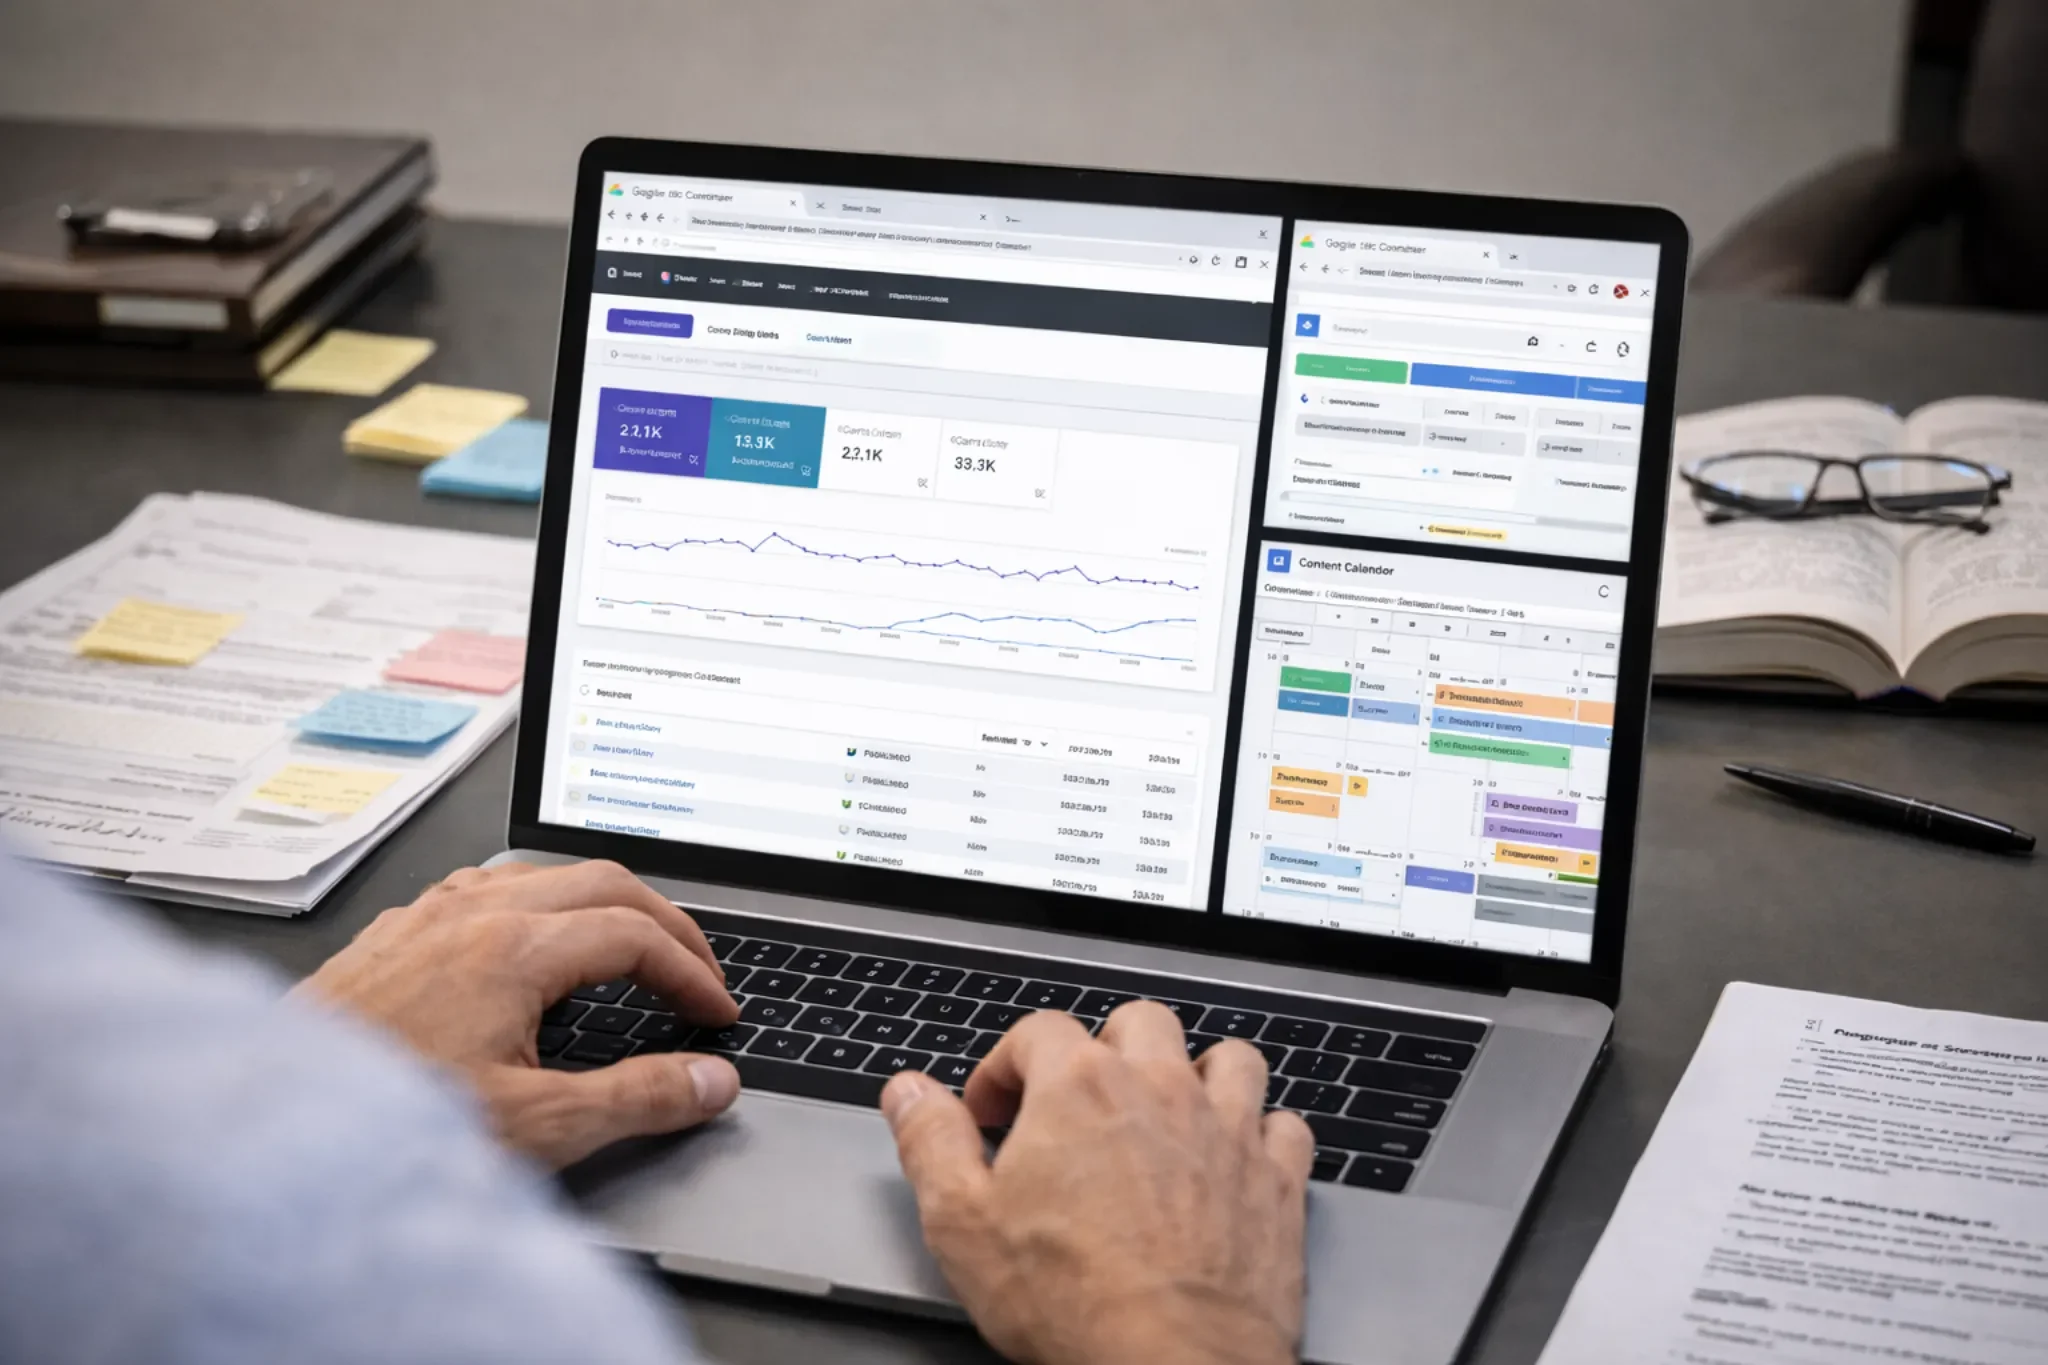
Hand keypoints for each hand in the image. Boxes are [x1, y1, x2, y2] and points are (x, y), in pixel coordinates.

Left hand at [293, 860, 740, 1167]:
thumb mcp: (536, 1127)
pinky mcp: (386, 939)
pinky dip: (534, 905)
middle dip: (665, 922)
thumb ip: (638, 1098)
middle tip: (696, 969)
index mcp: (512, 949)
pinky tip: (527, 941)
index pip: (636, 936)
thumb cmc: (383, 1128)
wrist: (265, 1136)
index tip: (716, 1014)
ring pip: (537, 875)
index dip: (692, 973)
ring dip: (599, 903)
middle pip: (600, 881)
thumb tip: (708, 1082)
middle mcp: (467, 916)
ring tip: (628, 945)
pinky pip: (479, 890)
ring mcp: (421, 920)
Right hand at [879, 1003, 1313, 1364]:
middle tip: (1077, 1106)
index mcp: (1079, 1088)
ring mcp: (1228, 1129)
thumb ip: (931, 1142)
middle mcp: (1161, 1089)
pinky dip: (1262, 1134)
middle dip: (1104, 1051)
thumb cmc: (1075, 1301)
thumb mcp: (961, 1223)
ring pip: (1226, 1058)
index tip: (991, 1114)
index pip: (1038, 1031)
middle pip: (1138, 1023)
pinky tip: (1235, 1161)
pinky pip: (1285, 1124)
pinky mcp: (1277, 1179)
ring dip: (1197, 1075)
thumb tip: (908, 1093)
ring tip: (1167, 1114)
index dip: (1004, 1067)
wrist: (1172, 1363)